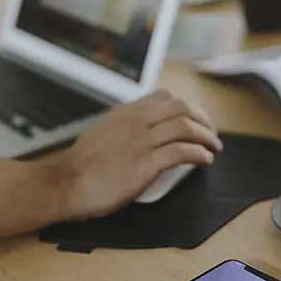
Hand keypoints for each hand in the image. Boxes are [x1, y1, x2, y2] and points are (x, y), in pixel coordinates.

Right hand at [50, 90, 221, 219]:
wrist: (68, 183)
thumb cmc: (81, 165)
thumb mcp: (101, 132)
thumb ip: (122, 127)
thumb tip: (138, 132)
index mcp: (126, 113)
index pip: (164, 98)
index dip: (186, 107)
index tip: (194, 119)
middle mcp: (136, 122)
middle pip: (181, 108)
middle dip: (202, 119)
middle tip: (210, 133)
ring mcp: (142, 141)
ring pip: (186, 127)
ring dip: (206, 137)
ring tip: (213, 147)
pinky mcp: (146, 164)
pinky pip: (182, 152)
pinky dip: (199, 154)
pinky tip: (204, 160)